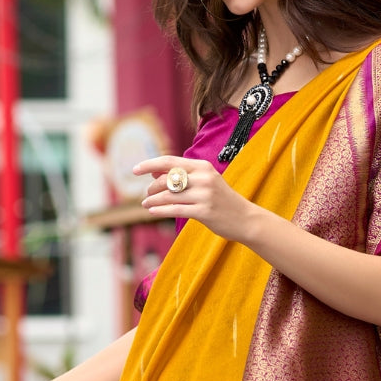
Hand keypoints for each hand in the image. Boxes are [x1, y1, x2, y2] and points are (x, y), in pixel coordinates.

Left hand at [134, 156, 252, 243]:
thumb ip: (182, 176)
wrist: (245, 218)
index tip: (135, 170)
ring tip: (145, 204)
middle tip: (146, 195)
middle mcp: (203, 178)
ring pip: (168, 195)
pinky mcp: (204, 212)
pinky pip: (175, 209)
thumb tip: (154, 172)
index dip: (149, 164)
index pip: (169, 162)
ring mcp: (204, 195)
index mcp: (203, 167)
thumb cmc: (222, 200)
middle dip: (152, 187)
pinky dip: (160, 210)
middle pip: (167, 179)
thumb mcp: (205, 182)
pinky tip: (152, 211)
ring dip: (153, 200)